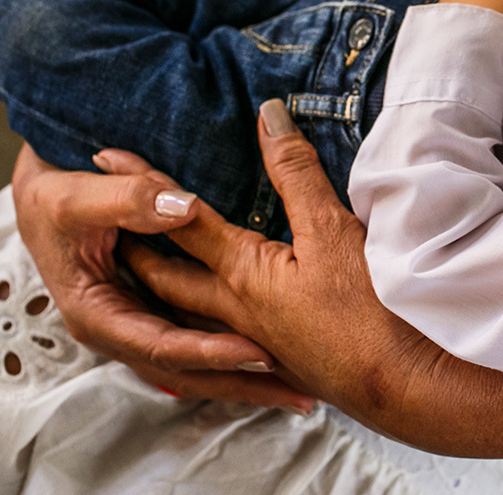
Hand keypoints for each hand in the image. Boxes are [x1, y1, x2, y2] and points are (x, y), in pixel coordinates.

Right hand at [10, 143, 311, 408]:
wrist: (43, 196)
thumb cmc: (53, 198)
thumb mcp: (77, 195)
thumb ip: (128, 198)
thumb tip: (182, 206)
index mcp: (98, 315)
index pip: (162, 346)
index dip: (209, 352)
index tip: (257, 352)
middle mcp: (123, 330)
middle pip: (188, 372)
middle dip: (242, 385)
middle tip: (299, 393)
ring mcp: (142, 325)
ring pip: (198, 365)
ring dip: (246, 378)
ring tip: (302, 390)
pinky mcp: (159, 314)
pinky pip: (201, 341)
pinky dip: (236, 352)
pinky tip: (280, 357)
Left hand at [119, 104, 443, 426]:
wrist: (396, 385)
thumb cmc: (364, 308)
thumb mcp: (329, 229)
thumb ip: (295, 173)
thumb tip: (267, 116)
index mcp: (241, 273)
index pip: (181, 219)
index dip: (145, 184)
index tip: (107, 158)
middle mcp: (235, 310)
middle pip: (170, 278)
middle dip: (136, 251)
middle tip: (105, 230)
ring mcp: (254, 340)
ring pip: (190, 315)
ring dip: (164, 294)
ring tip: (145, 277)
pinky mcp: (281, 359)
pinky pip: (221, 339)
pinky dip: (201, 327)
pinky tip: (215, 327)